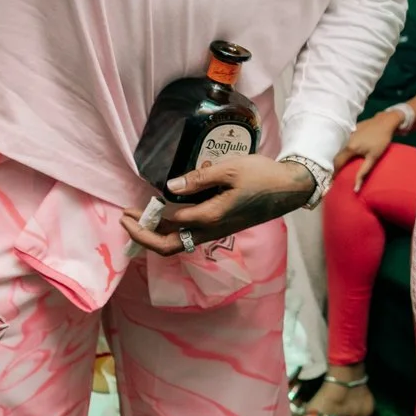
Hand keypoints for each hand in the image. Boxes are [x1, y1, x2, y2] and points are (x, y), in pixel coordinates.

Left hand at [121, 155, 313, 256]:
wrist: (289, 189)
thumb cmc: (261, 176)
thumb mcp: (229, 169)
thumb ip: (198, 179)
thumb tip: (170, 188)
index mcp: (210, 217)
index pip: (169, 223)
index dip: (145, 218)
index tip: (129, 207)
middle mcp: (210, 230)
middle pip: (168, 246)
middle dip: (142, 236)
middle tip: (126, 220)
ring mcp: (216, 232)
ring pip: (177, 244)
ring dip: (155, 233)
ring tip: (140, 217)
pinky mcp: (220, 228)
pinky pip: (188, 236)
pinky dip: (170, 229)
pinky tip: (166, 213)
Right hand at [334, 112, 397, 190]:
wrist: (386, 121)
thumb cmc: (381, 140)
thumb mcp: (373, 158)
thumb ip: (363, 173)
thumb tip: (355, 188)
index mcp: (350, 148)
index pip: (337, 163)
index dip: (334, 173)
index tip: (334, 182)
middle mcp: (346, 141)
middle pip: (337, 156)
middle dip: (337, 166)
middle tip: (339, 176)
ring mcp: (349, 134)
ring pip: (341, 149)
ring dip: (341, 158)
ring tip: (344, 167)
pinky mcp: (352, 130)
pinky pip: (346, 142)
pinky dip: (346, 150)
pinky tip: (351, 154)